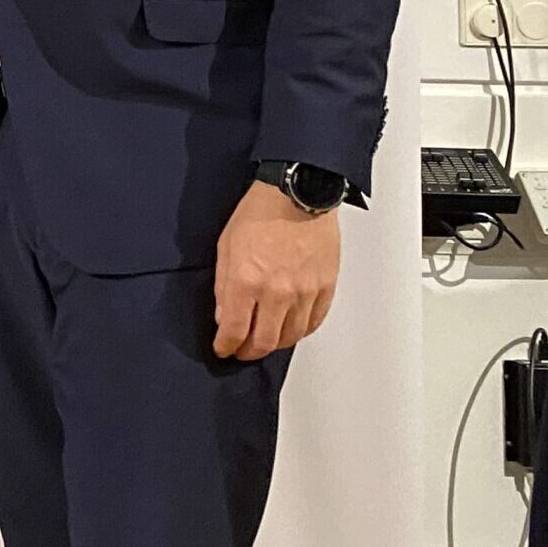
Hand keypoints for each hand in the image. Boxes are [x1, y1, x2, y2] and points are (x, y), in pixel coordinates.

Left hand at [212, 181, 340, 360]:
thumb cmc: (259, 212)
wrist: (297, 194)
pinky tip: (290, 330)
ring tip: (264, 341)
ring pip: (290, 337)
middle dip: (247, 352)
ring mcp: (304, 292)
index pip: (234, 330)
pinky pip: (313, 322)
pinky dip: (300, 332)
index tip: (222, 348)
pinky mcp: (325, 288)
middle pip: (263, 342)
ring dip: (274, 344)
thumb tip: (223, 315)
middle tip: (241, 351)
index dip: (226, 346)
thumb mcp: (225, 247)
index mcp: (247, 281)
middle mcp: (277, 292)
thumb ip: (223, 286)